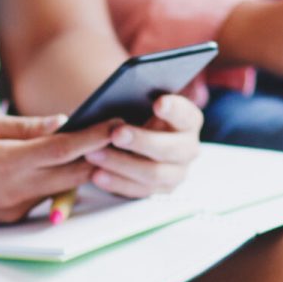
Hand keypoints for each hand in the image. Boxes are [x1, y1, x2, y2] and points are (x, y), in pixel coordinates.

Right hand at [0, 112, 116, 224]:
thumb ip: (24, 126)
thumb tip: (61, 122)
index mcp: (8, 161)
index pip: (65, 149)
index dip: (96, 136)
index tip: (117, 123)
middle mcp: (16, 190)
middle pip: (75, 175)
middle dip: (99, 156)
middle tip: (117, 135)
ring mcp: (15, 208)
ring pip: (61, 188)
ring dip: (78, 169)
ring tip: (90, 146)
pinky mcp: (11, 218)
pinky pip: (42, 197)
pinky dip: (54, 181)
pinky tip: (56, 165)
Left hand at [84, 94, 202, 198]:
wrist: (134, 145)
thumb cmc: (138, 118)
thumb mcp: (142, 104)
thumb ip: (141, 97)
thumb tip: (134, 91)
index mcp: (189, 122)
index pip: (186, 115)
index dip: (174, 109)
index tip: (158, 103)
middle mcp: (187, 149)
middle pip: (169, 149)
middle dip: (141, 141)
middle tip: (115, 134)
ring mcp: (176, 173)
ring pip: (152, 173)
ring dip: (121, 164)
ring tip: (94, 155)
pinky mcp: (159, 191)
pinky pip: (138, 190)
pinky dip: (115, 182)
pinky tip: (96, 174)